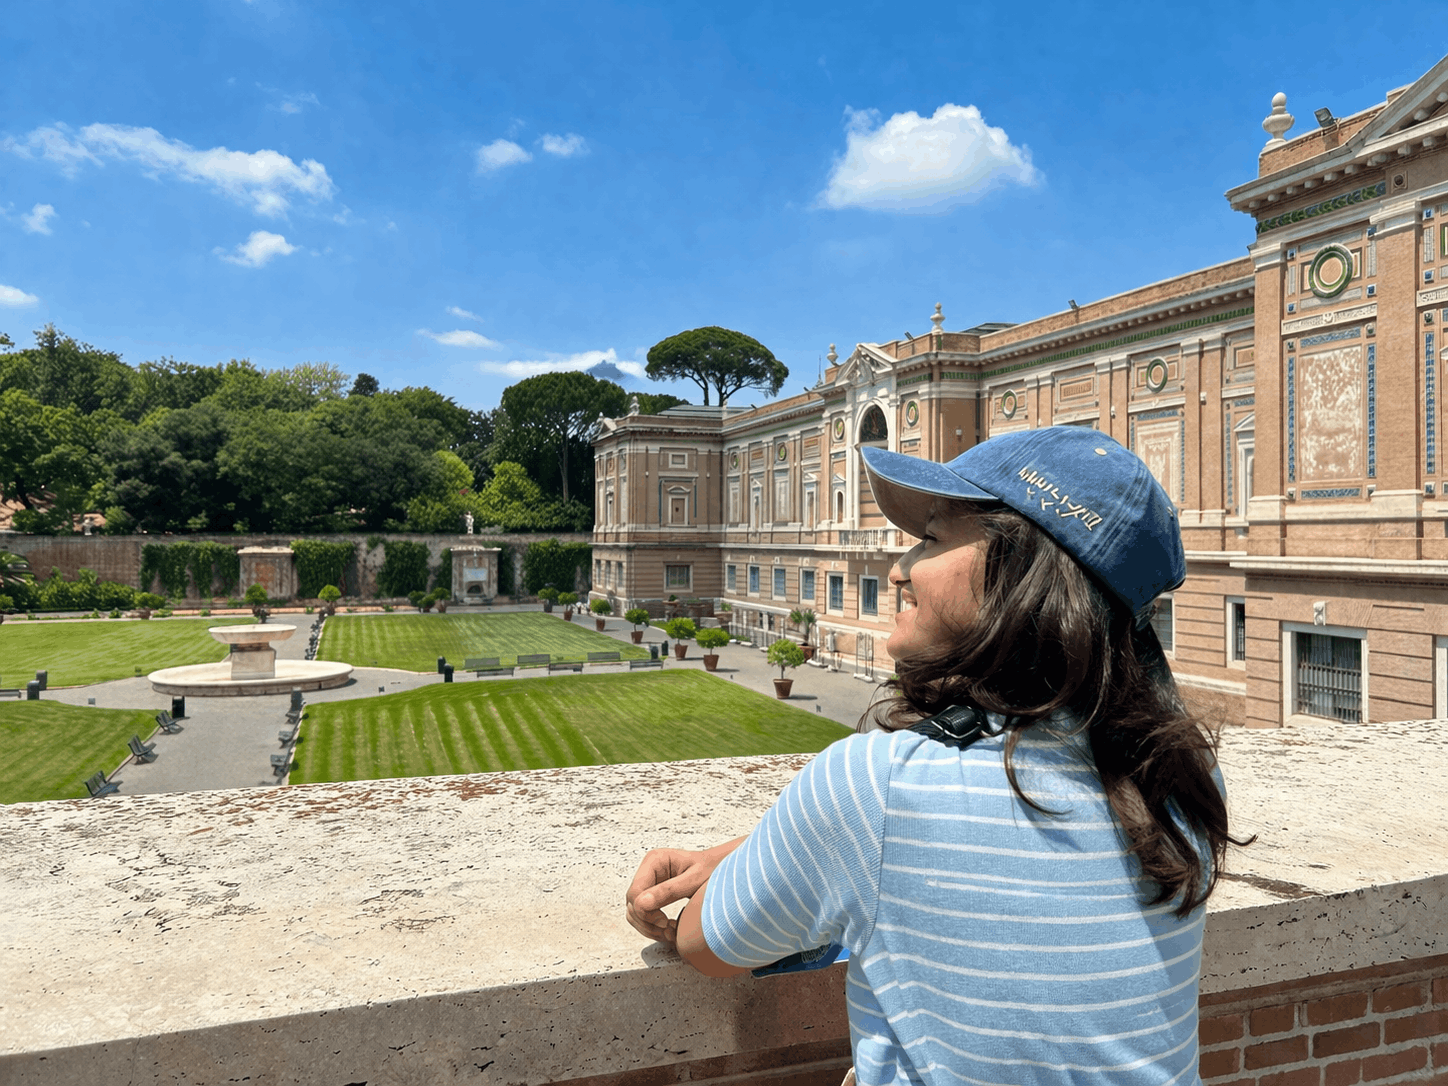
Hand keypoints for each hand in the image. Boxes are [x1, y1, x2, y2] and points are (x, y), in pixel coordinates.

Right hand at [625, 838, 744, 943]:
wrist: (725, 868)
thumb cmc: (714, 869)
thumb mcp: (694, 880)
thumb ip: (669, 891)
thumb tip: (642, 904)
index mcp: (655, 860)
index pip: (635, 892)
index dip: (646, 912)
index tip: (664, 922)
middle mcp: (649, 870)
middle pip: (632, 904)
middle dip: (648, 923)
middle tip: (669, 931)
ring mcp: (650, 882)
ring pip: (635, 913)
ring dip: (650, 928)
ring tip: (672, 932)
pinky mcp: (654, 894)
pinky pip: (644, 915)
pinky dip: (654, 927)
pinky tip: (671, 928)